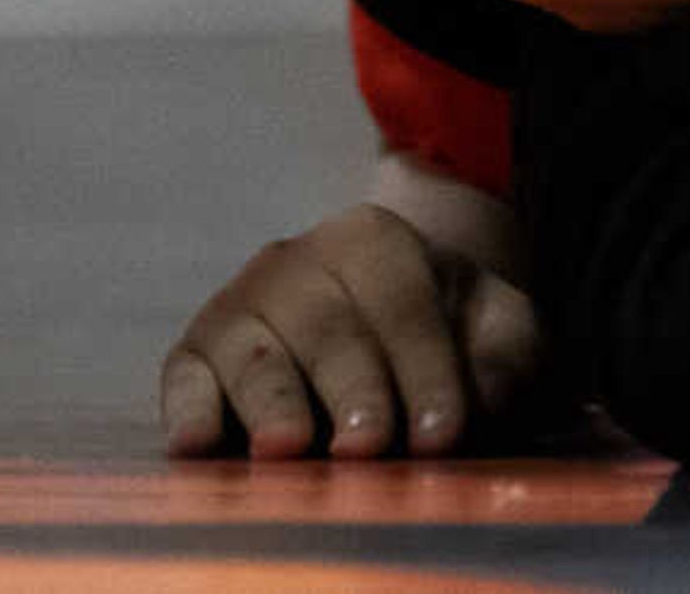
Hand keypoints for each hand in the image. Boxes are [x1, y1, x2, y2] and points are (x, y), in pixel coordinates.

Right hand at [159, 196, 538, 459]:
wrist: (375, 319)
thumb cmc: (444, 332)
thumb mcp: (493, 331)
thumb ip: (504, 358)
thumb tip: (482, 405)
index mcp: (373, 241)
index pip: (403, 302)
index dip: (426, 370)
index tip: (443, 436)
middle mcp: (297, 261)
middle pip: (327, 325)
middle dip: (353, 389)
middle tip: (369, 448)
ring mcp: (239, 305)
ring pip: (255, 352)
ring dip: (272, 402)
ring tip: (288, 448)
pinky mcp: (195, 353)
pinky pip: (185, 377)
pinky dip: (189, 410)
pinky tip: (199, 446)